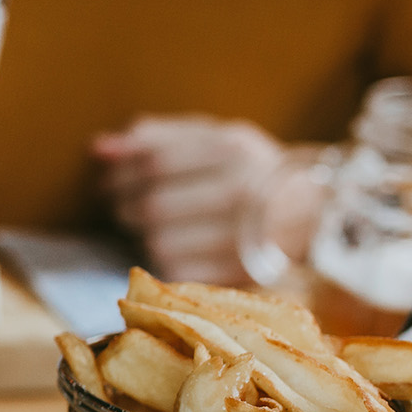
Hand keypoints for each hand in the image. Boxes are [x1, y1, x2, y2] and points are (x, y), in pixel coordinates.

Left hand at [92, 115, 284, 283]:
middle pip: (152, 204)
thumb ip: (155, 138)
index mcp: (234, 150)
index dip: (120, 173)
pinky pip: (174, 271)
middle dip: (125, 206)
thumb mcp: (214, 139)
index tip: (106, 179)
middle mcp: (241, 192)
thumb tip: (97, 147)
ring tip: (153, 226)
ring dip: (142, 236)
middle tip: (124, 205)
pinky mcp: (236, 273)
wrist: (315, 215)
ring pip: (157, 241)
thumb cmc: (250, 172)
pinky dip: (164, 260)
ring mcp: (242, 236)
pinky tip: (177, 248)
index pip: (154, 162)